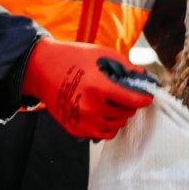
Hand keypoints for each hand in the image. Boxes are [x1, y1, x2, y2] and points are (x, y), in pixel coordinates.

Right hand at [21, 37, 154, 138]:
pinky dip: (106, 125)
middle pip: (125, 114)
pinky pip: (102, 134)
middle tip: (123, 95)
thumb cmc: (72, 58)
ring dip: (118, 116)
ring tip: (111, 103)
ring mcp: (81, 121)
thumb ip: (125, 67)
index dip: (144, 98)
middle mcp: (90, 107)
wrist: (41, 69)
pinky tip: (101, 112)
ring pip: (116, 126)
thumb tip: (142, 77)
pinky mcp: (75, 129)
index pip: (133, 101)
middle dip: (128, 104)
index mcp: (98, 87)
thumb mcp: (101, 55)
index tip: (147, 97)